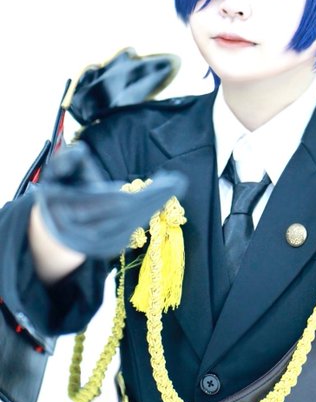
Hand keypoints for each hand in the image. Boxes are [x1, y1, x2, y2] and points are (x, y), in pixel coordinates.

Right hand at [34, 143, 185, 258]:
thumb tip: (80, 151)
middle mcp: (81, 232)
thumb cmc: (60, 191)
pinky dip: (147, 215)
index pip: (113, 204)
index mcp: (67, 209)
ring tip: (174, 186)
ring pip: (131, 225)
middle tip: (178, 181)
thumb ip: (66, 159)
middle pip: (128, 215)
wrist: (51, 227)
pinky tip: (160, 199)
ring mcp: (93, 246)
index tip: (164, 179)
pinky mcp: (105, 250)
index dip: (142, 194)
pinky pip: (131, 232)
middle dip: (155, 198)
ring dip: (155, 205)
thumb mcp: (57, 171)